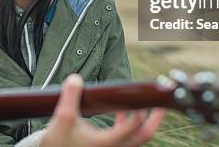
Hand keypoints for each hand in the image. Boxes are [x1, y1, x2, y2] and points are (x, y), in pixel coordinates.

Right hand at [41, 74, 164, 146]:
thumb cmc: (57, 142)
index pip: (134, 125)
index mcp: (107, 143)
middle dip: (155, 119)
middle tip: (161, 103)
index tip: (140, 95)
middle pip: (144, 135)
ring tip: (146, 105)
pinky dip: (130, 125)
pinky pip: (128, 138)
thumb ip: (70, 97)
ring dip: (145, 122)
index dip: (140, 109)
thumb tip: (76, 79)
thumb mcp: (62, 118)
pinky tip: (123, 112)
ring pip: (137, 138)